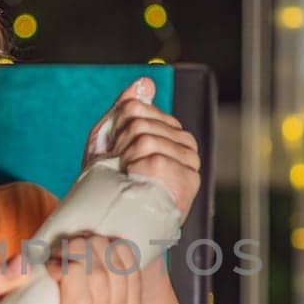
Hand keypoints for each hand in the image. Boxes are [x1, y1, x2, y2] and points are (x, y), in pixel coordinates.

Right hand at [0, 233, 142, 303]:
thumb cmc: (26, 300)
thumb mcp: (4, 292)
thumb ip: (1, 282)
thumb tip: (12, 271)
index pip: (80, 302)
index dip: (67, 269)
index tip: (52, 259)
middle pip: (99, 280)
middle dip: (81, 251)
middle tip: (66, 245)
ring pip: (117, 271)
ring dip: (97, 247)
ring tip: (80, 245)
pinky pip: (132, 269)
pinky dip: (117, 251)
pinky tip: (101, 250)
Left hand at [83, 76, 201, 218]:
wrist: (118, 222)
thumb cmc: (115, 181)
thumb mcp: (113, 140)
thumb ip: (127, 107)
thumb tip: (145, 81)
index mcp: (171, 129)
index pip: (133, 107)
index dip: (115, 130)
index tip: (114, 151)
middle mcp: (186, 143)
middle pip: (139, 123)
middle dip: (119, 147)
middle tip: (119, 169)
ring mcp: (190, 162)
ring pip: (146, 139)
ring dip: (126, 162)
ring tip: (127, 178)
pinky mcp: (188, 181)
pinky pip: (154, 160)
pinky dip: (137, 172)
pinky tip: (138, 184)